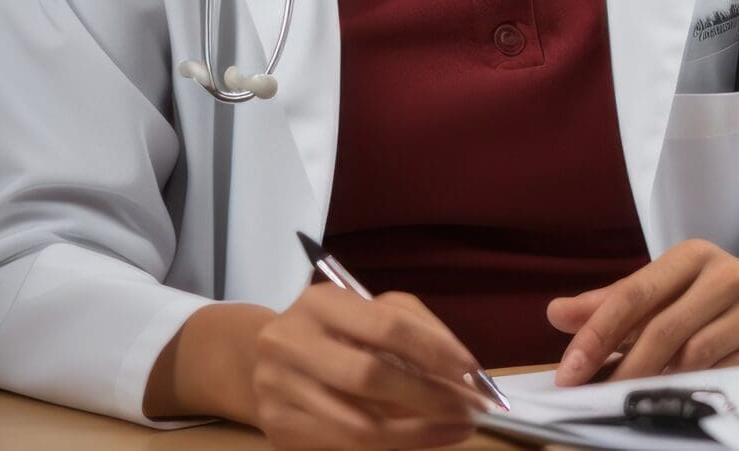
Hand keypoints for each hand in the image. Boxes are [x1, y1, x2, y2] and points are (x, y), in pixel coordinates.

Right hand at [246, 283, 495, 449]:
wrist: (264, 361)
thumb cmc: (337, 332)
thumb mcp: (373, 312)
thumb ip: (417, 331)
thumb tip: (465, 374)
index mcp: (320, 303)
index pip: (388, 326)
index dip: (437, 351)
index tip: (475, 373)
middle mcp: (290, 343)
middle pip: (370, 378)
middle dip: (430, 397)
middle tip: (472, 409)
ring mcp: (278, 390)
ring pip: (359, 425)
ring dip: (419, 432)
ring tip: (456, 429)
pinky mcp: (278, 429)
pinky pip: (346, 446)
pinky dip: (394, 445)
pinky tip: (424, 438)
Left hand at [547, 240, 738, 383]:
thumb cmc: (714, 296)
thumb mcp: (668, 288)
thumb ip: (612, 303)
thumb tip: (557, 313)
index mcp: (692, 256)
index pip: (634, 295)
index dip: (597, 335)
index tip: (568, 372)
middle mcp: (728, 276)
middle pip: (663, 330)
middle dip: (622, 370)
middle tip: (594, 398)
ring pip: (696, 357)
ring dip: (658, 384)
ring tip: (631, 401)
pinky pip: (728, 377)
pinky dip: (697, 391)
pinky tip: (678, 399)